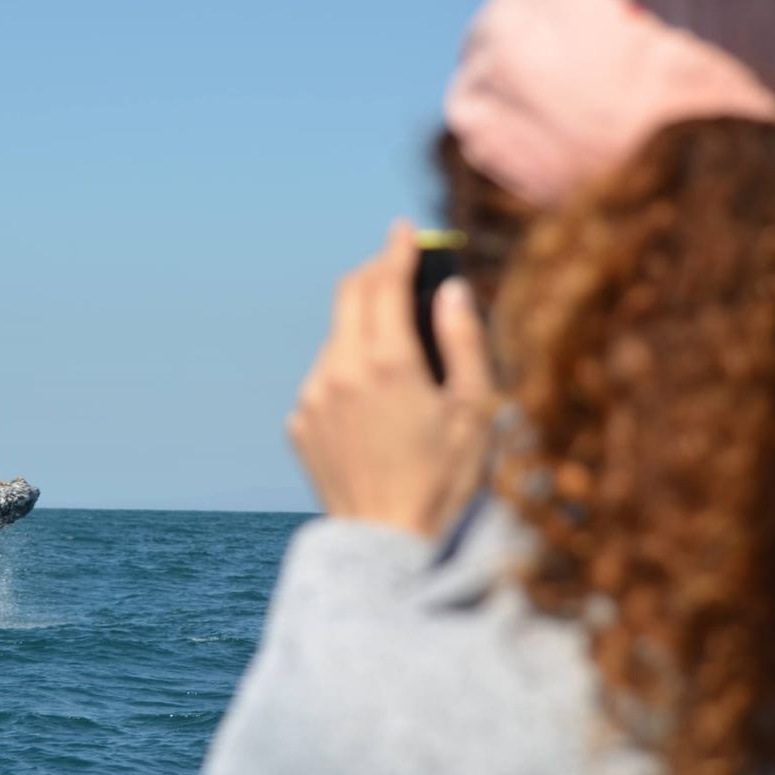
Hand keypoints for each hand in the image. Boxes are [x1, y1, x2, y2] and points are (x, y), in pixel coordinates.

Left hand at [287, 220, 496, 536]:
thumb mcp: (475, 411)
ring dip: (363, 326)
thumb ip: (463, 341)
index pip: (386, 281)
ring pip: (337, 337)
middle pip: (350, 295)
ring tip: (397, 348)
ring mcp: (313, 397)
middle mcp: (341, 371)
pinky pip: (324, 378)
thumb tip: (451, 290)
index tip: (405, 230)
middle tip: (399, 268)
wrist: (386, 544)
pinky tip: (375, 402)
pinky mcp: (299, 423)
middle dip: (374, 273)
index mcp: (389, 362)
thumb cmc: (444, 480)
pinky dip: (348, 370)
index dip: (398, 249)